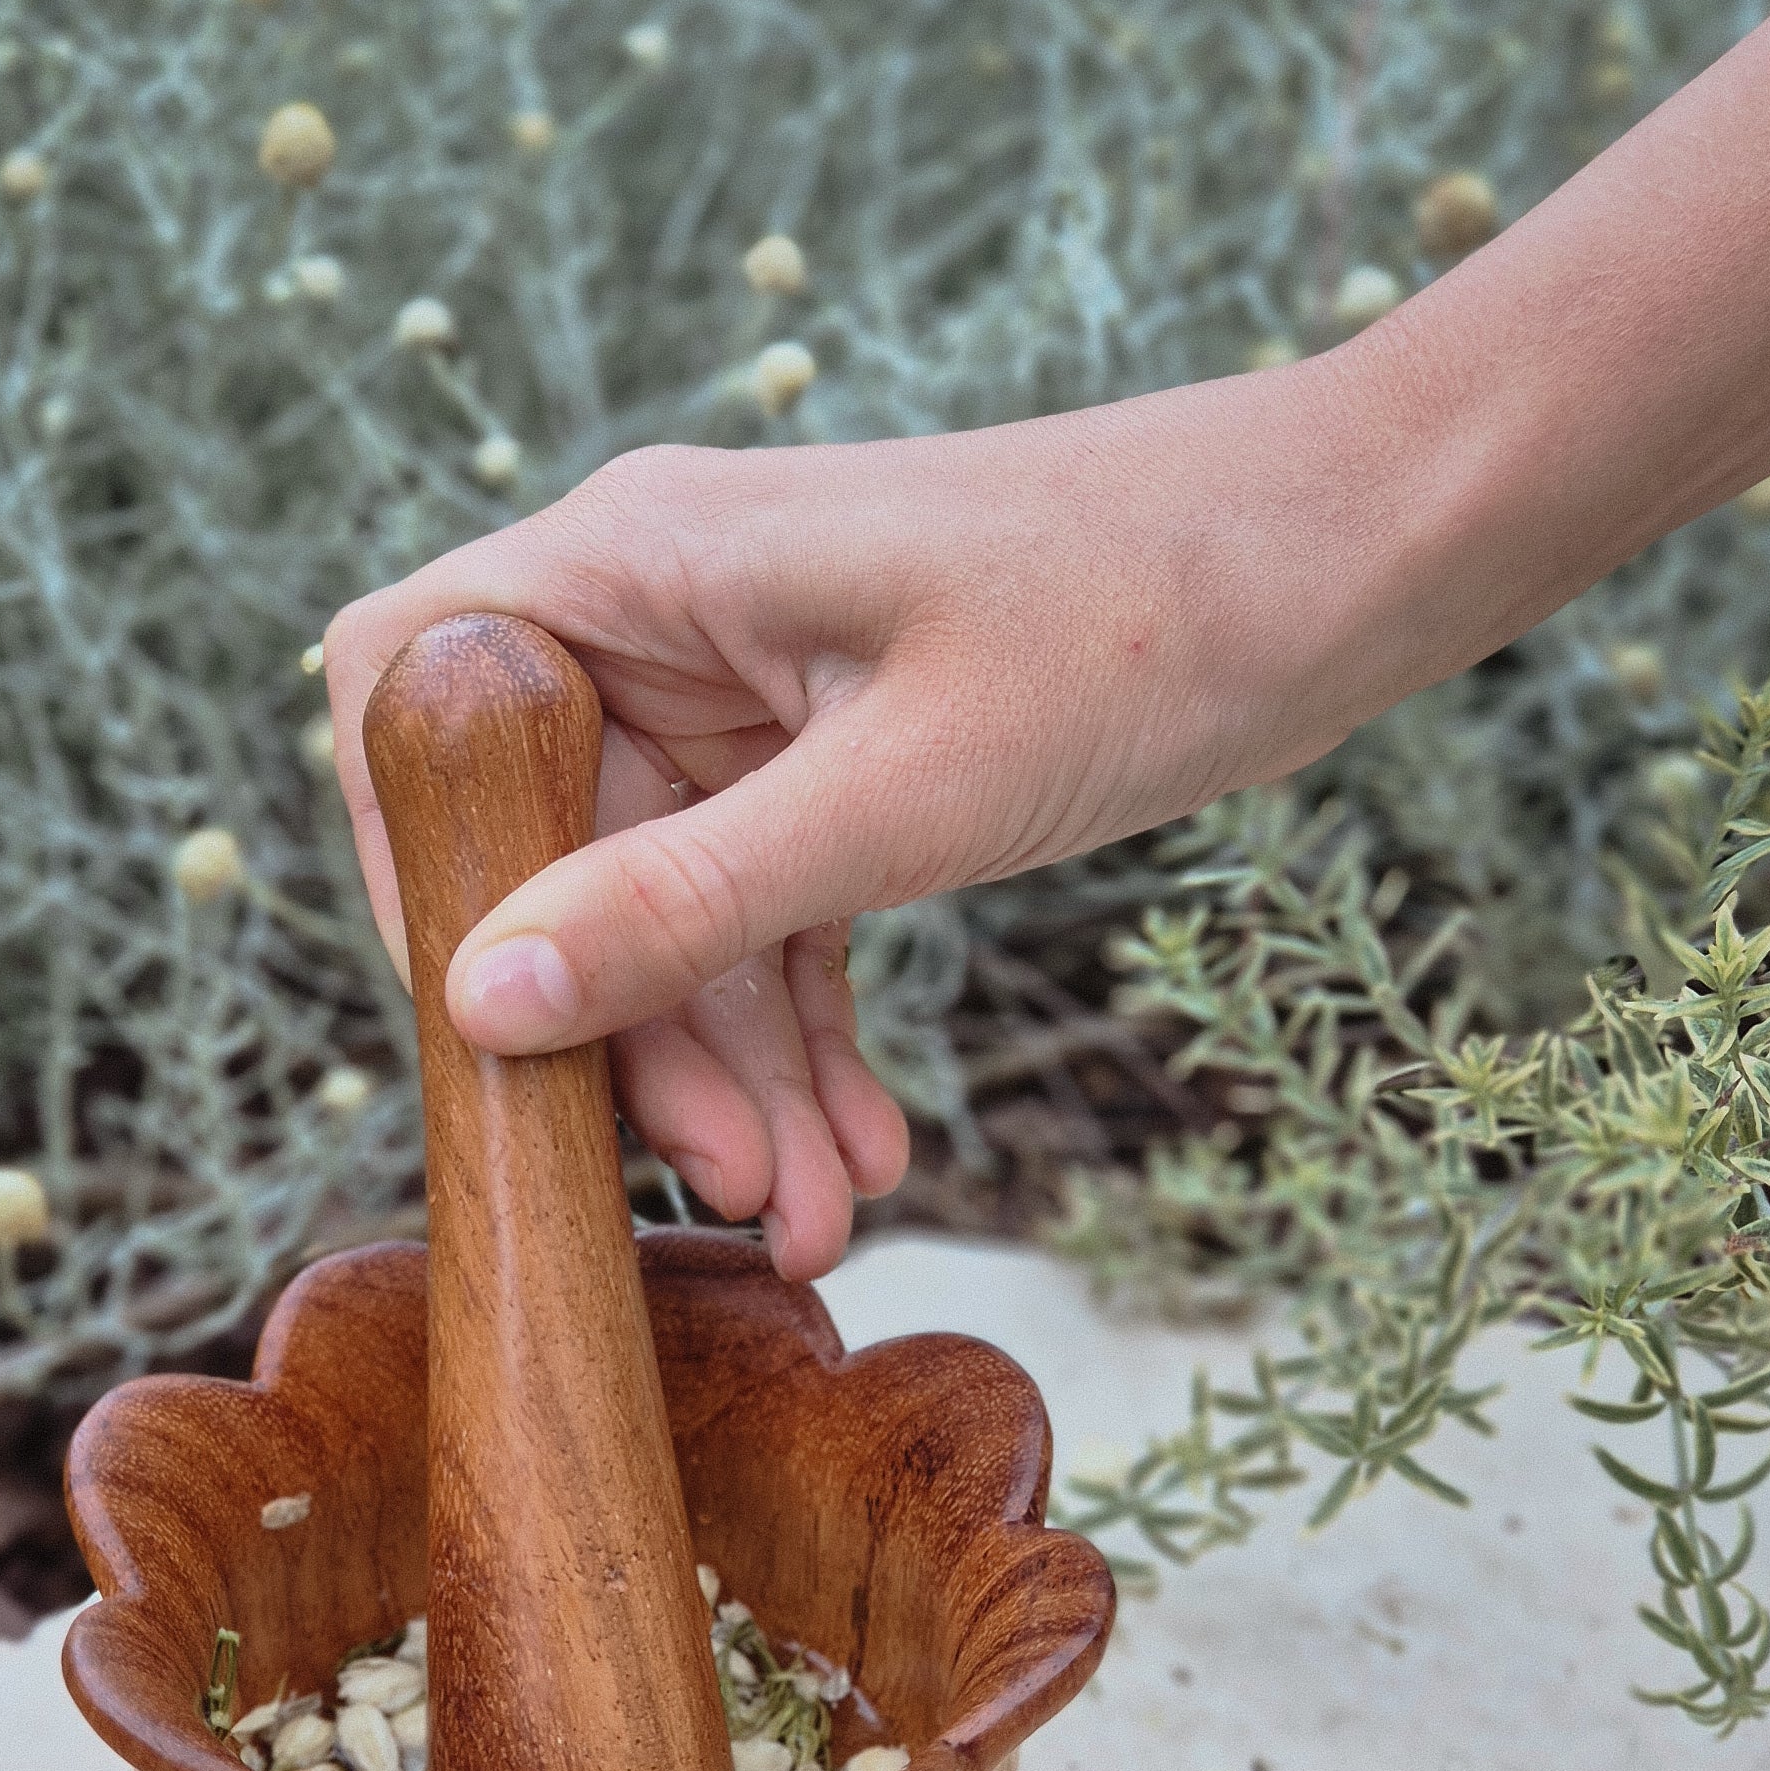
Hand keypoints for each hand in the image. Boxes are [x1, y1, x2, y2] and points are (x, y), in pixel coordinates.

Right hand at [324, 358, 1428, 1275]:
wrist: (1354, 555)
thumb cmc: (1145, 613)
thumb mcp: (901, 795)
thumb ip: (683, 906)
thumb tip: (486, 1007)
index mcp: (640, 561)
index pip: (415, 698)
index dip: (416, 870)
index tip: (489, 1034)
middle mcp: (669, 616)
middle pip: (558, 852)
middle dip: (642, 1041)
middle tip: (733, 1189)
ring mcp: (750, 689)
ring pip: (675, 913)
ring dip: (739, 1073)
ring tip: (820, 1216)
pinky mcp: (835, 754)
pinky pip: (773, 913)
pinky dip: (809, 1034)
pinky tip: (863, 1150)